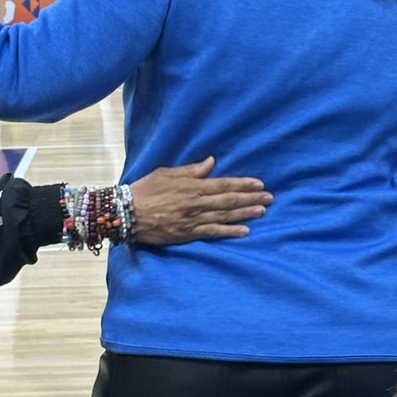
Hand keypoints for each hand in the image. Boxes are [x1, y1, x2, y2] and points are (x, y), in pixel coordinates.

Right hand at [129, 156, 271, 243]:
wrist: (127, 213)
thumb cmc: (144, 190)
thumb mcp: (166, 173)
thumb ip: (191, 170)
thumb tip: (211, 162)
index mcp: (191, 186)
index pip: (223, 184)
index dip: (243, 184)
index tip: (260, 184)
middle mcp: (196, 203)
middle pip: (229, 200)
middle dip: (251, 198)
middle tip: (270, 198)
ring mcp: (193, 220)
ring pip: (225, 216)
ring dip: (245, 213)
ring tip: (262, 211)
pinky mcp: (187, 234)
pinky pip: (213, 233)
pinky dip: (229, 232)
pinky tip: (245, 231)